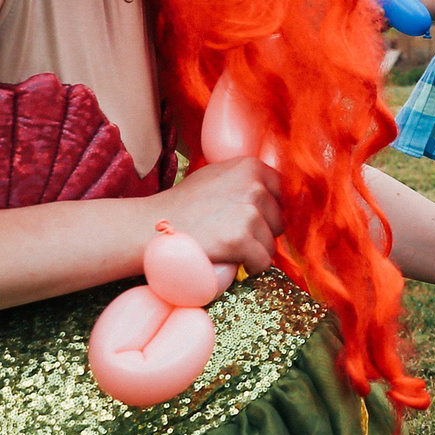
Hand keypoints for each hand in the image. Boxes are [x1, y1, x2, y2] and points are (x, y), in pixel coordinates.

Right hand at [145, 156, 283, 271]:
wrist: (153, 226)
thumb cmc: (184, 204)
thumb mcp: (216, 175)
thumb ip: (245, 178)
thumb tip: (273, 190)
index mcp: (251, 167)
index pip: (281, 194)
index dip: (267, 211)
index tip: (249, 220)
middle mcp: (253, 186)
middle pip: (278, 221)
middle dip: (261, 233)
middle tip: (232, 235)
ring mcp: (248, 213)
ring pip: (271, 244)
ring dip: (254, 251)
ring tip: (227, 247)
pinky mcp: (240, 240)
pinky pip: (262, 262)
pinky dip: (250, 267)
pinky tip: (231, 261)